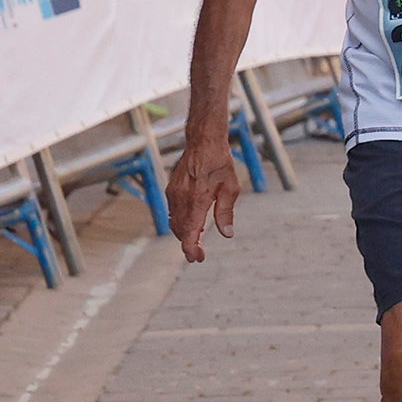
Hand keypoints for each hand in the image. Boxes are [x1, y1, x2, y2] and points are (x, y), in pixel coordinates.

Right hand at [167, 135, 239, 262]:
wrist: (203, 142)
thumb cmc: (220, 163)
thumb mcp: (230, 188)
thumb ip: (226, 212)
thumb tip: (227, 234)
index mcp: (197, 200)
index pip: (189, 232)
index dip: (191, 248)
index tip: (197, 258)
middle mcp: (181, 199)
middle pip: (180, 231)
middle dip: (188, 245)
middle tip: (199, 254)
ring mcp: (173, 194)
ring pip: (175, 223)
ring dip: (184, 234)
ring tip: (197, 241)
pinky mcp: (171, 190)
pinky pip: (173, 212)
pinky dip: (180, 222)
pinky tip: (192, 223)